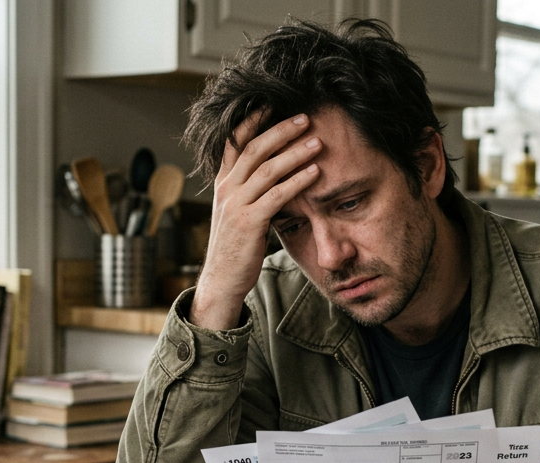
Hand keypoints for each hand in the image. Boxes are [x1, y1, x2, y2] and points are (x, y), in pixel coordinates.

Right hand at [191, 112, 324, 328]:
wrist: (222, 280)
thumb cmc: (236, 246)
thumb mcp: (237, 211)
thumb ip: (249, 190)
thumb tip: (274, 171)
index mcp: (222, 183)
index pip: (234, 142)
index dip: (252, 121)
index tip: (272, 104)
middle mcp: (226, 189)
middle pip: (254, 149)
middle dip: (281, 131)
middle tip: (306, 118)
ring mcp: (236, 205)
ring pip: (267, 169)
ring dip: (295, 153)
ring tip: (317, 142)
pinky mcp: (249, 223)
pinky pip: (276, 195)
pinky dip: (297, 181)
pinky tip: (315, 173)